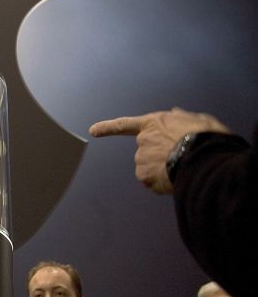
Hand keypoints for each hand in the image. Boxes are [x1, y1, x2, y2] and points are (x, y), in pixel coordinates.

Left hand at [89, 108, 229, 192]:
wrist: (203, 156)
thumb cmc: (205, 137)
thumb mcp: (197, 120)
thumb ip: (182, 117)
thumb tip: (175, 113)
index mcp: (154, 123)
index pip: (125, 125)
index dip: (108, 128)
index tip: (92, 130)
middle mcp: (143, 139)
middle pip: (147, 152)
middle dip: (159, 157)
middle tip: (180, 159)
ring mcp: (141, 158)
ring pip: (149, 168)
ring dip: (161, 170)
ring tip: (181, 167)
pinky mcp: (143, 175)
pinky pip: (152, 182)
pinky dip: (162, 183)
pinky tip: (175, 178)